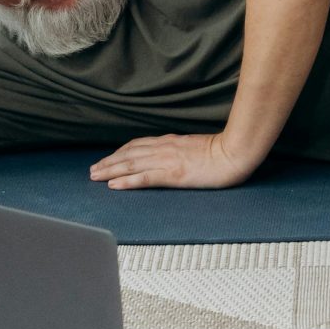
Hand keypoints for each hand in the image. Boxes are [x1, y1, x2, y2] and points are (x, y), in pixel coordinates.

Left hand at [89, 132, 257, 190]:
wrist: (237, 152)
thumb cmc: (224, 151)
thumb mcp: (199, 146)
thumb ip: (183, 149)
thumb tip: (175, 154)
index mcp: (171, 142)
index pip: (138, 145)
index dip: (119, 152)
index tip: (107, 159)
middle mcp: (165, 149)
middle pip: (129, 154)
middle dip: (109, 162)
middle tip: (92, 170)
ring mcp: (168, 161)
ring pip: (131, 164)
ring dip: (111, 171)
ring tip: (95, 177)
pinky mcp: (174, 174)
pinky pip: (145, 178)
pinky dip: (127, 181)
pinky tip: (114, 185)